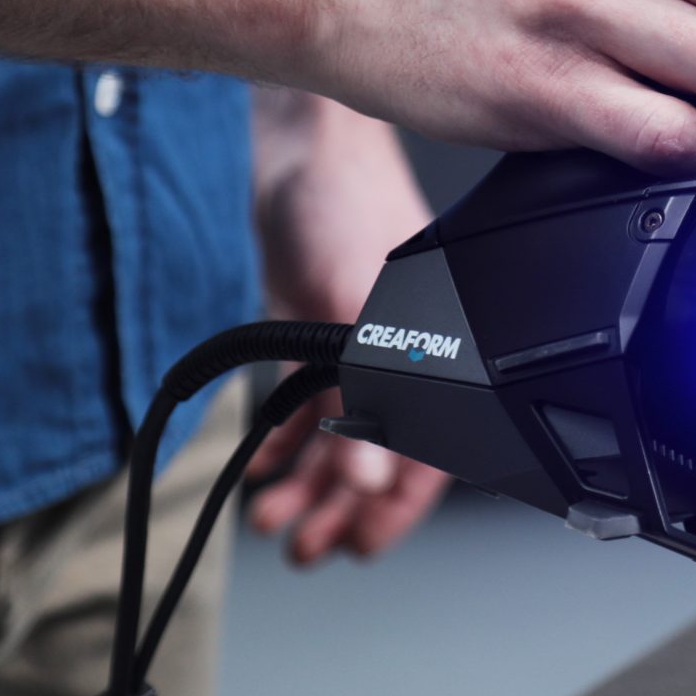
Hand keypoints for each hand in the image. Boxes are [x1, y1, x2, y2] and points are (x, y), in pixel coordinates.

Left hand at [246, 91, 452, 562]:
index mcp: (432, 350)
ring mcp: (351, 343)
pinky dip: (284, 438)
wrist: (297, 149)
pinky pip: (303, 401)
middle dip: (343, 506)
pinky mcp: (309, 326)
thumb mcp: (357, 309)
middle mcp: (396, 354)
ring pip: (337, 434)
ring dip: (308, 480)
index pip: (428, 450)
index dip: (400, 505)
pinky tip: (263, 465)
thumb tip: (368, 478)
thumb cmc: (352, 202)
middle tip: (307, 546)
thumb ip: (365, 397)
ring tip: (274, 516)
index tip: (362, 544)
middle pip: (378, 453)